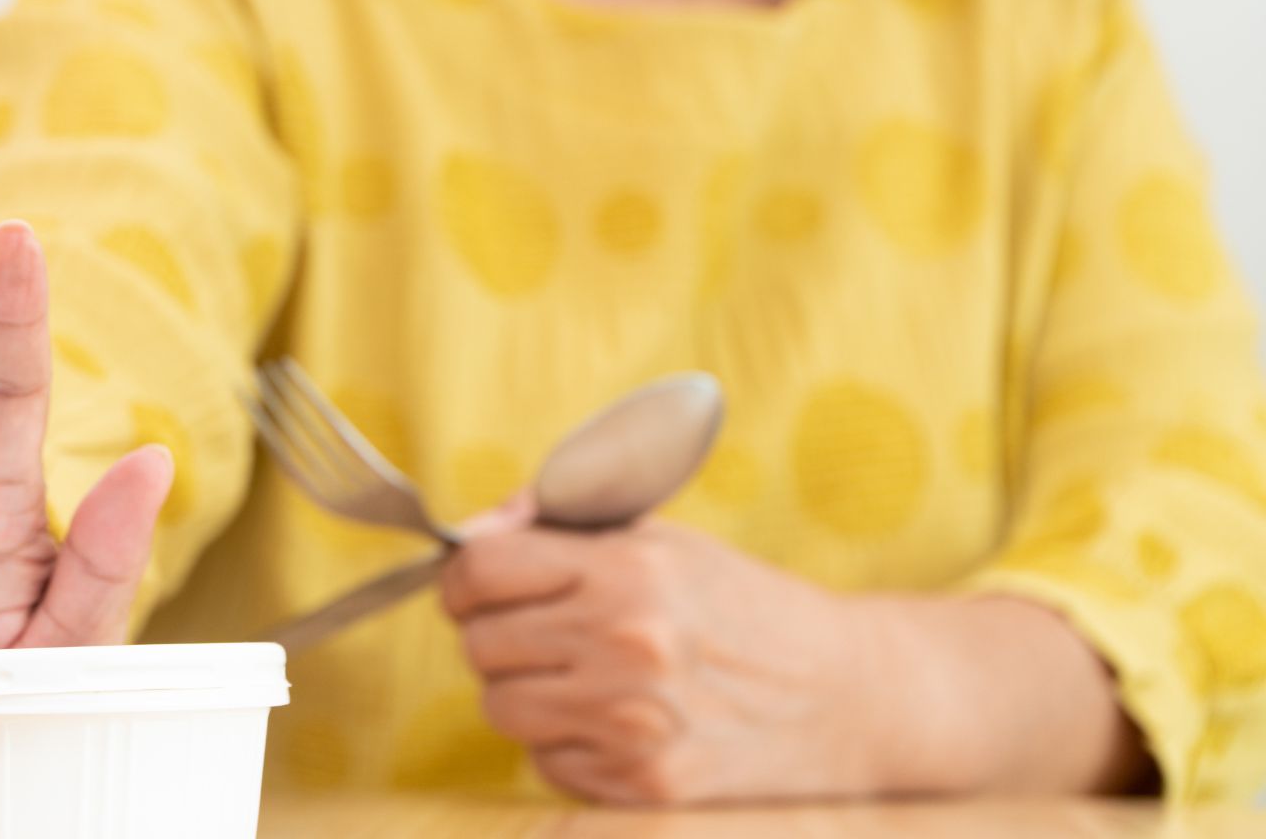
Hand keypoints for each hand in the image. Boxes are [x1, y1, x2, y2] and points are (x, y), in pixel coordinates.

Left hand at [440, 520, 885, 803]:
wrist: (847, 696)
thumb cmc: (743, 605)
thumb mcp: (661, 538)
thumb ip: (558, 524)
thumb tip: (468, 534)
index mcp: (630, 569)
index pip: (482, 569)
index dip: (464, 579)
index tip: (475, 589)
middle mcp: (628, 644)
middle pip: (481, 642)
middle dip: (498, 635)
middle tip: (543, 634)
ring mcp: (635, 722)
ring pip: (501, 708)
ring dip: (526, 693)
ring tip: (581, 677)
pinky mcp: (643, 787)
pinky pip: (545, 762)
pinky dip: (567, 744)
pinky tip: (620, 722)